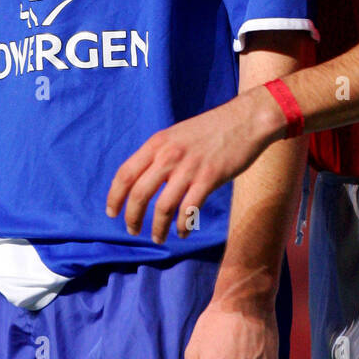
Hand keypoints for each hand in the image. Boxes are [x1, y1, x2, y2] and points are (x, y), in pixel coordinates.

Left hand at [106, 89, 283, 242]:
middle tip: (132, 230)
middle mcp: (168, 155)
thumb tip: (143, 179)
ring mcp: (189, 167)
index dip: (114, 197)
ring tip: (157, 238)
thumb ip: (159, 154)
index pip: (125, 174)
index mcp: (157, 143)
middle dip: (132, 217)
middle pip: (139, 194)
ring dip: (157, 228)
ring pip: (163, 207)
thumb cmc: (212, 129)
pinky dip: (182, 226)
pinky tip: (182, 232)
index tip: (112, 213)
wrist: (246, 120)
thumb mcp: (177, 135)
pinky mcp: (210, 178)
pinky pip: (189, 210)